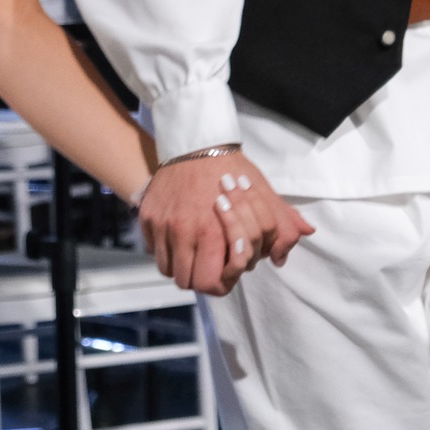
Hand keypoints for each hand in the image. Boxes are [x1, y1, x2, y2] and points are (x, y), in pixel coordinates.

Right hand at [139, 151, 313, 295]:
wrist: (198, 144)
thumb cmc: (233, 171)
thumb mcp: (263, 196)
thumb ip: (281, 228)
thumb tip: (281, 259)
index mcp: (214, 231)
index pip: (213, 284)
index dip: (222, 281)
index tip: (227, 267)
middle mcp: (185, 232)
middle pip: (189, 282)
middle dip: (202, 277)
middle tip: (211, 264)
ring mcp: (163, 226)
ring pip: (170, 270)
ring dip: (184, 266)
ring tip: (196, 252)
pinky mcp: (149, 218)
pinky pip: (154, 251)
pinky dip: (167, 252)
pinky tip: (181, 240)